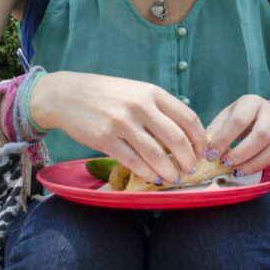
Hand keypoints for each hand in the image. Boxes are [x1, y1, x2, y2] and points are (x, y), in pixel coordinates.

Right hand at [31, 71, 206, 185]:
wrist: (67, 95)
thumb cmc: (107, 94)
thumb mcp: (137, 91)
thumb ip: (159, 108)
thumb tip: (185, 132)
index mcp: (152, 93)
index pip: (188, 118)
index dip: (199, 139)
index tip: (202, 151)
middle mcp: (140, 106)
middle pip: (176, 138)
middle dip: (188, 159)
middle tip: (191, 169)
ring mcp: (122, 123)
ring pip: (156, 154)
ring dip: (169, 171)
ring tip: (174, 178)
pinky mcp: (105, 140)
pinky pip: (133, 162)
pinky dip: (147, 173)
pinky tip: (153, 178)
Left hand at [204, 95, 269, 175]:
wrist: (264, 114)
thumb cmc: (239, 119)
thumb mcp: (225, 117)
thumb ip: (215, 131)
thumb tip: (201, 150)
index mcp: (251, 102)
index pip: (239, 120)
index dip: (223, 139)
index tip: (211, 155)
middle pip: (261, 134)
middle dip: (241, 153)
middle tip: (225, 164)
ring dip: (256, 163)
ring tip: (239, 171)